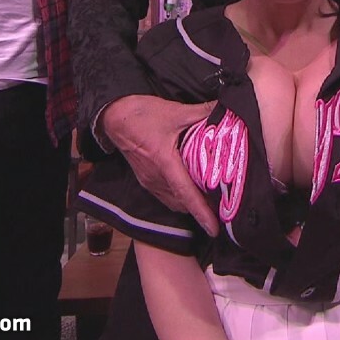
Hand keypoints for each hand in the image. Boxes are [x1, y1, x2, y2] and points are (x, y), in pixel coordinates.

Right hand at [100, 95, 218, 235]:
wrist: (115, 116)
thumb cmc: (143, 115)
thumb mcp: (176, 111)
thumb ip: (203, 112)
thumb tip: (225, 110)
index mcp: (165, 162)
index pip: (186, 194)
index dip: (202, 213)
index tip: (215, 228)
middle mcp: (156, 177)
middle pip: (182, 203)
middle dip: (202, 211)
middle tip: (225, 210)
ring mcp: (150, 181)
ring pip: (174, 202)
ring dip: (190, 205)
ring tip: (212, 203)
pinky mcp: (146, 180)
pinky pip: (166, 196)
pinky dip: (180, 199)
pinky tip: (192, 191)